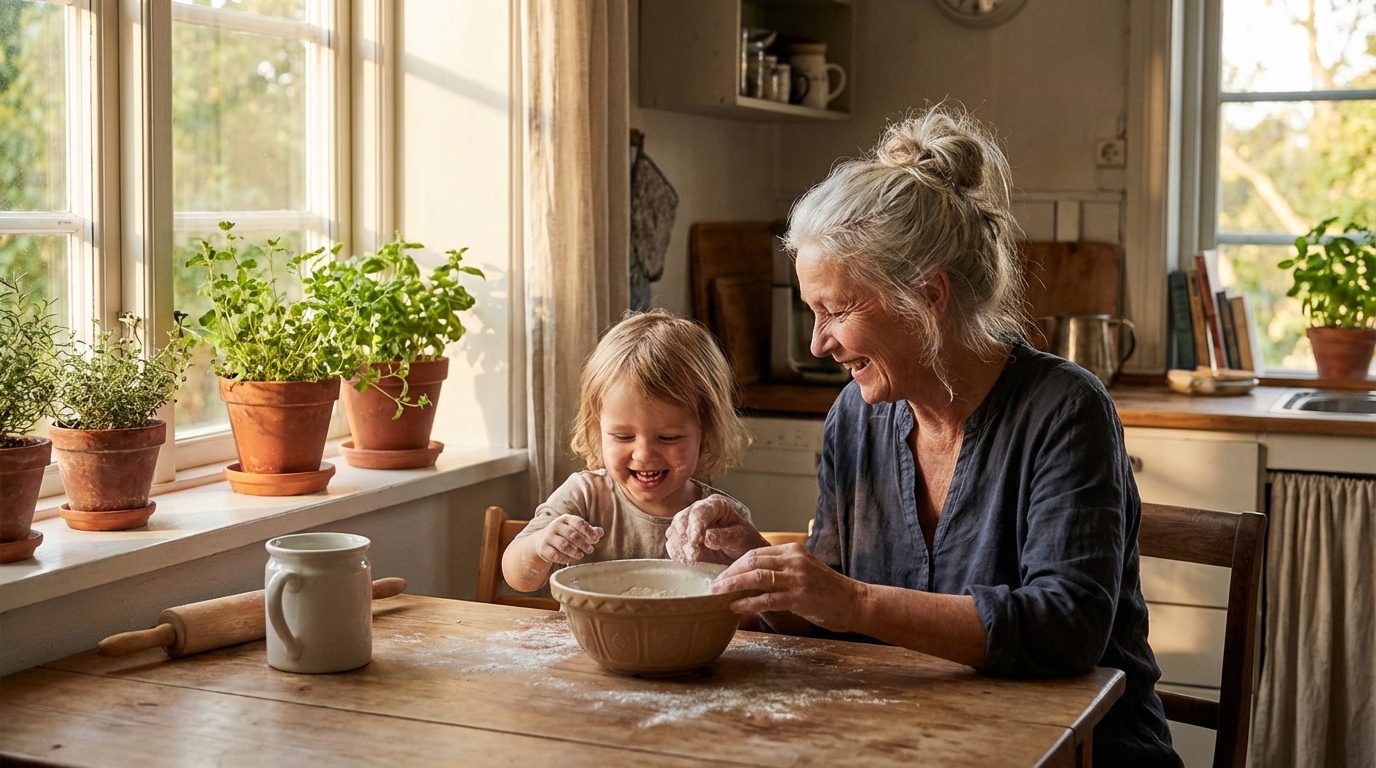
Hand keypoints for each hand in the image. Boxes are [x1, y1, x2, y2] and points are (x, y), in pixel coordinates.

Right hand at [534, 514, 603, 564]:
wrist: (542, 540)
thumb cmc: (564, 535)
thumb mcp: (576, 530)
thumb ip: (589, 531)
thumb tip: (600, 532)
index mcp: (566, 519)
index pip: (578, 522)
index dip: (588, 531)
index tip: (595, 539)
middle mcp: (556, 525)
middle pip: (571, 534)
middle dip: (582, 543)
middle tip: (590, 550)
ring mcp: (548, 537)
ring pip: (563, 545)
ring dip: (574, 551)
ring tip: (581, 555)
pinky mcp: (543, 548)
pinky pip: (555, 554)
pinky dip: (564, 558)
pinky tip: (569, 560)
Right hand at [666, 496, 767, 564]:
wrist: (742, 553)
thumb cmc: (744, 542)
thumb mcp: (741, 538)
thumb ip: (725, 537)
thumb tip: (706, 538)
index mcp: (716, 504)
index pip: (699, 511)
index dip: (695, 527)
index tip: (694, 543)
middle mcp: (699, 509)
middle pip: (681, 520)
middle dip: (686, 539)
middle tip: (694, 556)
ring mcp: (688, 523)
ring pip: (674, 532)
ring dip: (680, 547)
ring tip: (695, 559)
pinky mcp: (681, 537)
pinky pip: (672, 544)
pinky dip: (677, 553)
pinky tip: (688, 560)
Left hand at [710, 543, 865, 632]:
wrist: (855, 602)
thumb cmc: (827, 591)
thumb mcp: (802, 572)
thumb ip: (780, 572)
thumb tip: (749, 581)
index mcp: (792, 551)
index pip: (755, 553)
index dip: (734, 565)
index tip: (720, 575)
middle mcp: (794, 560)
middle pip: (752, 561)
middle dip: (729, 573)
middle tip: (712, 584)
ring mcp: (797, 578)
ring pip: (756, 577)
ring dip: (733, 585)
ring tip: (717, 593)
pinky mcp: (800, 597)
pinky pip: (767, 598)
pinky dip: (748, 602)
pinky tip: (735, 606)